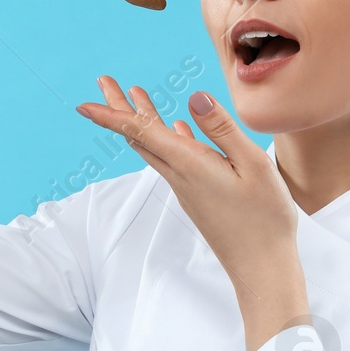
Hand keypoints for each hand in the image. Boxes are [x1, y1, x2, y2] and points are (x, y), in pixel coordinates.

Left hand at [75, 77, 309, 350]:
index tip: (84, 102)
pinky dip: (168, 138)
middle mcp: (180, 176)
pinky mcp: (197, 197)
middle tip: (103, 82)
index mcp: (190, 164)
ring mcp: (187, 188)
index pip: (142, 132)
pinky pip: (173, 160)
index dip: (112, 114)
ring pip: (155, 148)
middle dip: (118, 109)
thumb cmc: (265, 219)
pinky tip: (178, 129)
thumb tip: (194, 96)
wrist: (261, 269)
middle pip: (140, 137)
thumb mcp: (253, 165)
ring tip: (135, 96)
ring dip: (142, 120)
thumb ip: (222, 129)